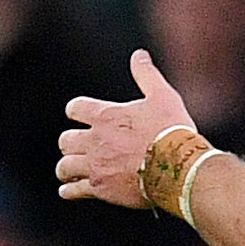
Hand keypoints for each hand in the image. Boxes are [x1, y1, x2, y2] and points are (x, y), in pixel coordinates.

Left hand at [57, 50, 198, 207]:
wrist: (179, 167)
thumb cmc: (173, 130)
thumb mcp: (164, 97)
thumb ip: (147, 75)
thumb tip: (138, 54)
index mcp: (105, 116)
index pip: (75, 108)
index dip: (77, 112)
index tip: (82, 116)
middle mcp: (94, 140)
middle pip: (65, 140)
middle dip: (71, 143)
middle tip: (79, 148)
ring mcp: (95, 165)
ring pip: (65, 166)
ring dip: (67, 168)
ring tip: (72, 171)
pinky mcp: (100, 188)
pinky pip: (73, 190)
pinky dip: (69, 190)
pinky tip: (70, 190)